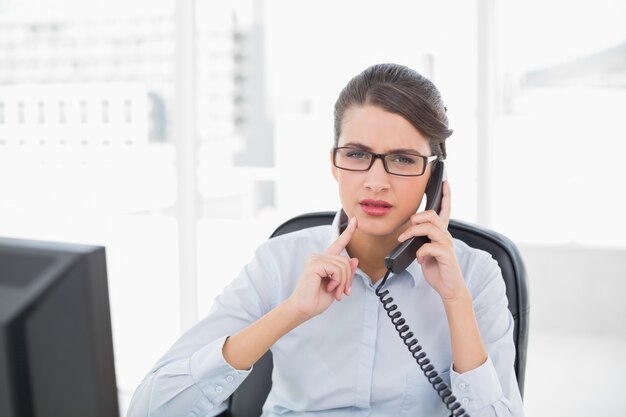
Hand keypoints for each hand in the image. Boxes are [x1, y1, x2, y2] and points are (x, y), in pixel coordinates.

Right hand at [287, 217, 358, 319]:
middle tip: (342, 292)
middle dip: (348, 279)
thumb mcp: (338, 285)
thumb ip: (346, 272)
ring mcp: (316, 259)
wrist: (304, 308)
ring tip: (335, 291)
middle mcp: (320, 257)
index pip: (339, 243)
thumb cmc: (317, 298)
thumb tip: (355, 260)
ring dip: (343, 282)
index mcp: (325, 260)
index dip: (348, 232)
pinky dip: (337, 281)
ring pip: (343, 265)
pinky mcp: (315, 264)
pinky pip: (336, 269)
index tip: (355, 221)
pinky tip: (329, 286)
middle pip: (346, 261)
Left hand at [397, 181, 466, 300]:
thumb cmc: (437, 269)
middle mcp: (446, 236)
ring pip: (430, 227)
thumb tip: (408, 233)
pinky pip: (430, 246)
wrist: (448, 288)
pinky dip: (420, 251)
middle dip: (416, 218)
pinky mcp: (446, 255)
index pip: (445, 210)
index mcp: (441, 233)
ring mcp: (447, 245)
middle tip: (406, 231)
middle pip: (432, 215)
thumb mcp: (425, 251)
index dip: (446, 195)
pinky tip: (419, 259)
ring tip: (405, 241)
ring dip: (413, 232)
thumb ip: (420, 239)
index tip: (445, 181)